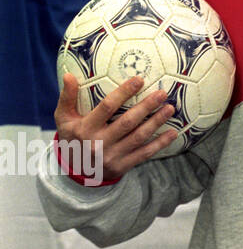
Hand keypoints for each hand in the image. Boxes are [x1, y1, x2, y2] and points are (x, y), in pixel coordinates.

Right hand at [53, 74, 177, 182]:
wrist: (74, 173)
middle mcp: (98, 143)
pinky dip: (160, 143)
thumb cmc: (72, 138)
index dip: (123, 92)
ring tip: (170, 108)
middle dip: (146, 106)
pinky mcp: (122, 166)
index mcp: (85, 128)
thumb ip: (67, 98)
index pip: (107, 107)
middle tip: (162, 93)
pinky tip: (173, 133)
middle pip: (127, 122)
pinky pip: (144, 154)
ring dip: (156, 122)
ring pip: (138, 137)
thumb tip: (68, 75)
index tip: (139, 79)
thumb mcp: (64, 119)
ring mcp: (111, 156)